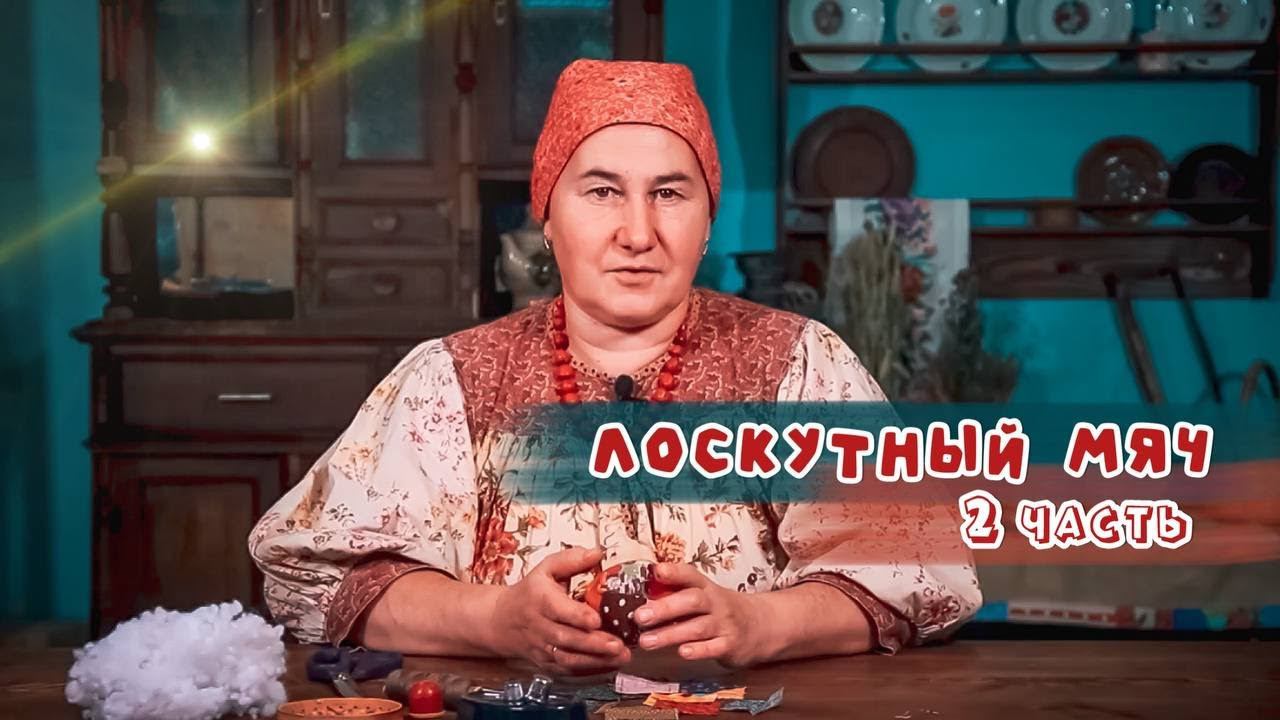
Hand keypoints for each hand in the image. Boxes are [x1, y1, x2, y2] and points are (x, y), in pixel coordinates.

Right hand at [490, 547, 631, 673]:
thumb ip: (572, 560)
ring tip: (620, 657)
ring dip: (595, 660)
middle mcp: (539, 625)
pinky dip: (588, 670)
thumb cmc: (529, 592)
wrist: (501, 620)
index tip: (596, 619)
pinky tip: (608, 665)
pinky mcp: (546, 662)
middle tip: (618, 645)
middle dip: (593, 644)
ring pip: (567, 659)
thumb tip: (597, 553)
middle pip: (566, 638)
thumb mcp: (546, 568)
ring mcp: (542, 647)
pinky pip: (567, 670)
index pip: (557, 609)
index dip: (577, 616)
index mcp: (540, 599)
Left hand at [631, 563, 768, 667]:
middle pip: (692, 600)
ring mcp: (724, 624)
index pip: (690, 575)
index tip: (656, 571)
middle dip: (665, 608)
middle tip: (640, 616)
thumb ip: (676, 593)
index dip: (674, 572)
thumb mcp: (703, 595)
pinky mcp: (731, 645)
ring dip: (671, 634)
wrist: (761, 625)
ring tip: (647, 641)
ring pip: (698, 627)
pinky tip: (682, 652)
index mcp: (706, 587)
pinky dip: (698, 650)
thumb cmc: (720, 609)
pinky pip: (714, 647)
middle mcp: (716, 603)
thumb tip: (642, 592)